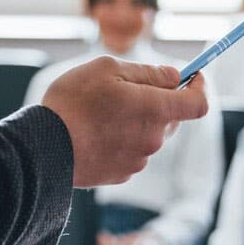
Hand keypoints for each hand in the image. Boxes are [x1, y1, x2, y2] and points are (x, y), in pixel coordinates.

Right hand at [40, 56, 208, 187]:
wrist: (43, 148)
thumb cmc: (72, 103)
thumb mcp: (107, 70)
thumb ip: (147, 72)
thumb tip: (174, 76)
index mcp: (155, 111)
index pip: (198, 103)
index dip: (200, 87)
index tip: (193, 75)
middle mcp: (153, 140)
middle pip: (172, 118)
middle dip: (159, 100)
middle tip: (130, 88)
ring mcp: (139, 160)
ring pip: (149, 134)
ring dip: (137, 120)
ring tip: (102, 111)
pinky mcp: (122, 174)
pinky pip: (132, 151)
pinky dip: (122, 139)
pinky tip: (96, 132)